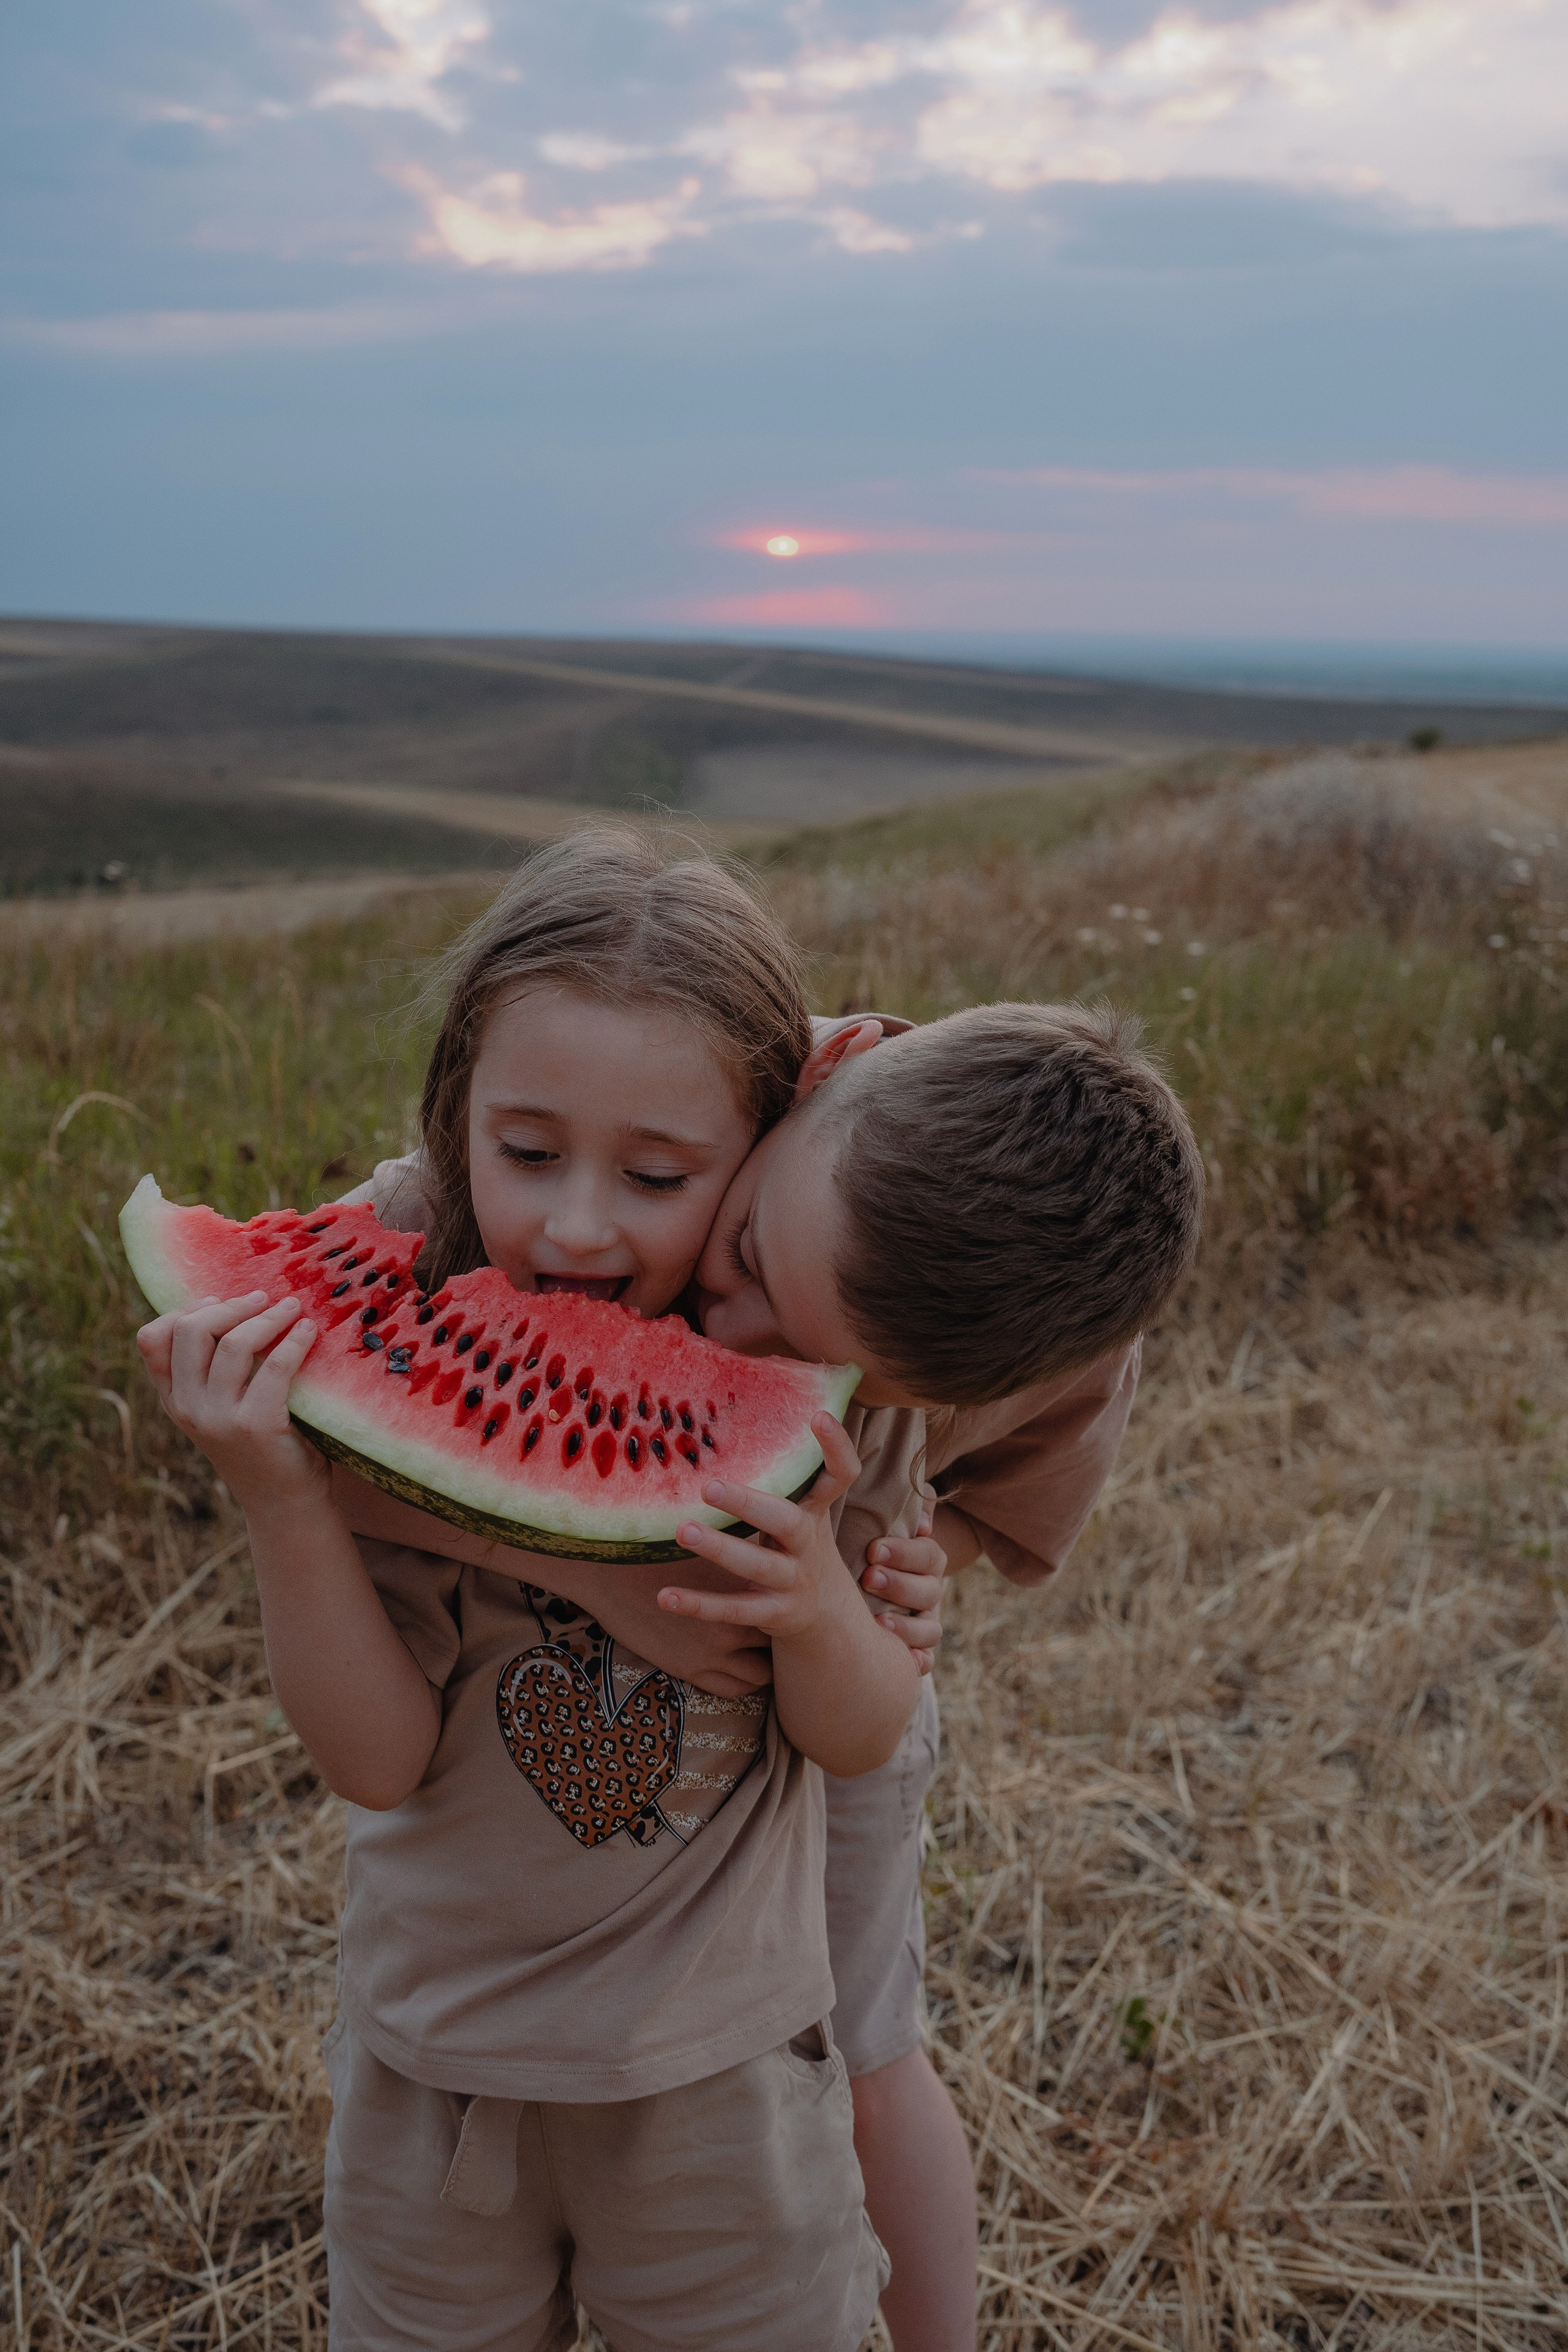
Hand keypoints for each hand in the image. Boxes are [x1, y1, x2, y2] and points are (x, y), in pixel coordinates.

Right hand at [139, 1291, 325, 1513]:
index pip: (151, 1340)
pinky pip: (275, 1367)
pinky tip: (308, 1332)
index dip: (182, 1309)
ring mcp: (218, 1418)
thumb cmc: (260, 1447)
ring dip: (267, 1317)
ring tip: (292, 1308)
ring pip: (233, 1343)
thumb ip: (212, 1372)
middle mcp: (187, 1408)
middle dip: (230, 1305)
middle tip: (263, 1298)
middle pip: (190, 1331)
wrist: (282, 1503)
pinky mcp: (256, 1425)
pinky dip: (294, 1341)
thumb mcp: (220, 1409)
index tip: (217, 1299)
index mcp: (173, 1400)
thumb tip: (233, 1304)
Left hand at [658, 1411, 861, 1639]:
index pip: (842, 1475)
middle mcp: (809, 1545)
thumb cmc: (797, 1545)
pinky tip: (666, 1596)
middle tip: (709, 1487)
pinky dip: (699, 1604)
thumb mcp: (801, 1510)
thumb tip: (732, 1408)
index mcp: (816, 1511)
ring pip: (758, 1567)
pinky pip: (734, 1610)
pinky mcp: (775, 1615)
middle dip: (750, 1504)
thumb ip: (780, 1475)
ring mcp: (795, 1582)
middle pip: (788, 1522)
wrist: (826, 1616)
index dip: (837, 1447)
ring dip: (721, 1549)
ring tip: (682, 1531)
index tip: (818, 1415)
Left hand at [861, 1479, 945, 1677]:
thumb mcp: (887, 1518)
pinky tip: (905, 1663)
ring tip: (879, 1620)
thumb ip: (905, 1506)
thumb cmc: (874, 1542)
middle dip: (900, 1584)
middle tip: (869, 1578)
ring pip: (930, 1628)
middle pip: (930, 1591)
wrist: (869, 1575)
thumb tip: (923, 1520)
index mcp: (927, 1560)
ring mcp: (924, 1621)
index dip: (905, 1552)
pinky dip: (918, 1662)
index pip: (929, 1554)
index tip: (874, 1549)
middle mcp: (930, 1591)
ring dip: (907, 1626)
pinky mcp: (916, 1648)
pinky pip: (926, 1660)